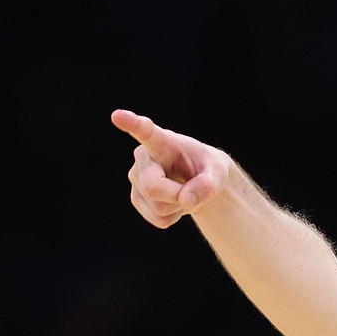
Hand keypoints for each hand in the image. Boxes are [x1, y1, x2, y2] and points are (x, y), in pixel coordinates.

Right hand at [111, 109, 231, 228]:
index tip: (118, 115)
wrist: (199, 182)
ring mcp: (136, 178)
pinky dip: (174, 217)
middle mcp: (143, 157)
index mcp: (163, 141)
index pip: (145, 132)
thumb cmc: (208, 170)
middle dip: (177, 196)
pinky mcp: (137, 198)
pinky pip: (158, 219)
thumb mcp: (218, 174)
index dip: (132, 124)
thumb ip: (208, 184)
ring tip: (183, 192)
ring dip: (178, 207)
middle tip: (192, 191)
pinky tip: (175, 203)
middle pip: (152, 187)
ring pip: (158, 207)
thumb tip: (185, 200)